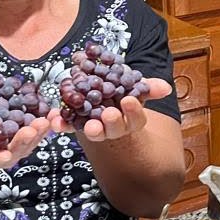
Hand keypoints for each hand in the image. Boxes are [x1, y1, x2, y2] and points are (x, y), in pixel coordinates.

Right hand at [0, 114, 51, 175]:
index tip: (6, 156)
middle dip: (24, 143)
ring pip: (25, 145)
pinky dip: (40, 123)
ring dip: (39, 132)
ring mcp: (3, 146)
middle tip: (36, 128)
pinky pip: (29, 131)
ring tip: (49, 118)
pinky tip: (50, 111)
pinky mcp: (12, 134)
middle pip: (11, 154)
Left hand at [51, 78, 172, 142]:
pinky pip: (68, 126)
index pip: (135, 119)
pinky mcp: (74, 124)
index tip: (129, 101)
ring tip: (89, 125)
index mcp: (129, 118)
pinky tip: (54, 119)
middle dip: (112, 123)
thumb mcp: (135, 88)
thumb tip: (165, 88)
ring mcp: (93, 127)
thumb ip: (148, 88)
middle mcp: (112, 126)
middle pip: (114, 129)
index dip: (133, 112)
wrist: (100, 95)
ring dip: (91, 129)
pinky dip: (61, 123)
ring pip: (93, 131)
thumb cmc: (120, 92)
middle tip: (108, 114)